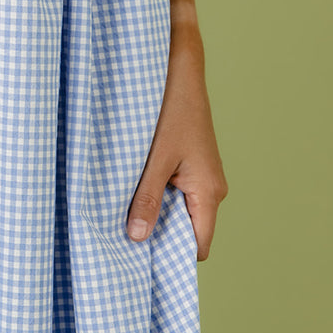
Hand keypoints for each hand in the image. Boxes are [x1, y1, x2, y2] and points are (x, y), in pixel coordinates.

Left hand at [126, 22, 227, 260]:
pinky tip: (130, 189)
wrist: (179, 69)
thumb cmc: (171, 110)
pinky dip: (155, 194)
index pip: (198, 245)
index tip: (142, 263)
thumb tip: (137, 239)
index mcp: (208, 191)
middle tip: (121, 239)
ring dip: (153, 212)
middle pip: (186, 230)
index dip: (172, 258)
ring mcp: (201, 175)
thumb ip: (146, 199)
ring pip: (178, 210)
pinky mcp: (190, 163)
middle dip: (158, 236)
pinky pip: (175, 191)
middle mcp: (211, 187)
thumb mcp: (153, 159)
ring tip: (121, 213)